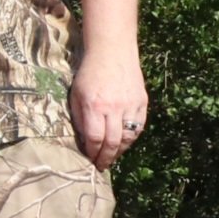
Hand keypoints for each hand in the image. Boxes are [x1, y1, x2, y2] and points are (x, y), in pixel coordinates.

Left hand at [70, 45, 147, 169]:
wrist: (112, 52)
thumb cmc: (89, 74)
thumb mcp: (76, 94)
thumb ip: (80, 118)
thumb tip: (85, 140)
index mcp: (94, 106)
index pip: (95, 138)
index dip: (93, 152)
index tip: (90, 160)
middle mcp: (114, 108)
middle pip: (113, 141)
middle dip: (107, 157)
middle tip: (102, 166)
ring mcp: (131, 105)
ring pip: (129, 137)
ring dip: (121, 151)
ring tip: (113, 157)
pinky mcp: (142, 102)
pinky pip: (139, 126)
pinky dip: (132, 138)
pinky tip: (125, 143)